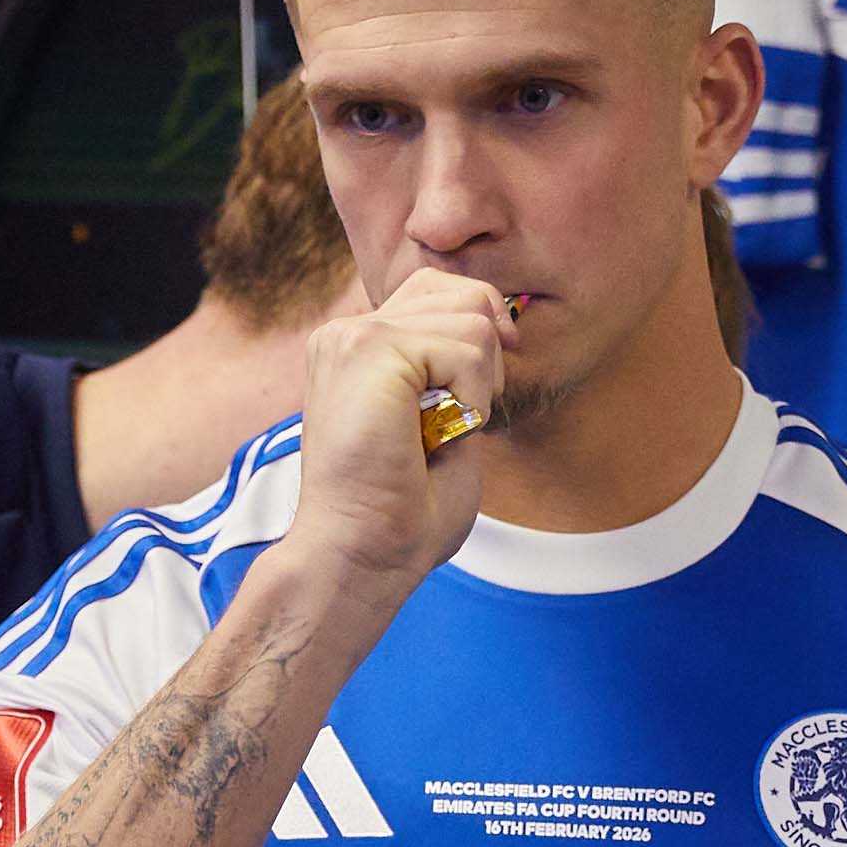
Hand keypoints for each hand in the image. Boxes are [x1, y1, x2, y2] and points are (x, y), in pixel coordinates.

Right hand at [277, 272, 518, 601]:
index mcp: (356, 346)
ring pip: (472, 316)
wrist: (361, 556)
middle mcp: (347, 332)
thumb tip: (500, 322)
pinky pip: (467, 347)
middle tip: (461, 419)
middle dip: (488, 355)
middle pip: (460, 290)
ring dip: (480, 384)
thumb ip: (458, 367)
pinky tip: (440, 434)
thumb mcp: (441, 422)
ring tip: (444, 432)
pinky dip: (473, 398)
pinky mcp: (370, 349)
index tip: (480, 395)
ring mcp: (354, 336)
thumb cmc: (402, 513)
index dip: (480, 333)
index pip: (437, 290)